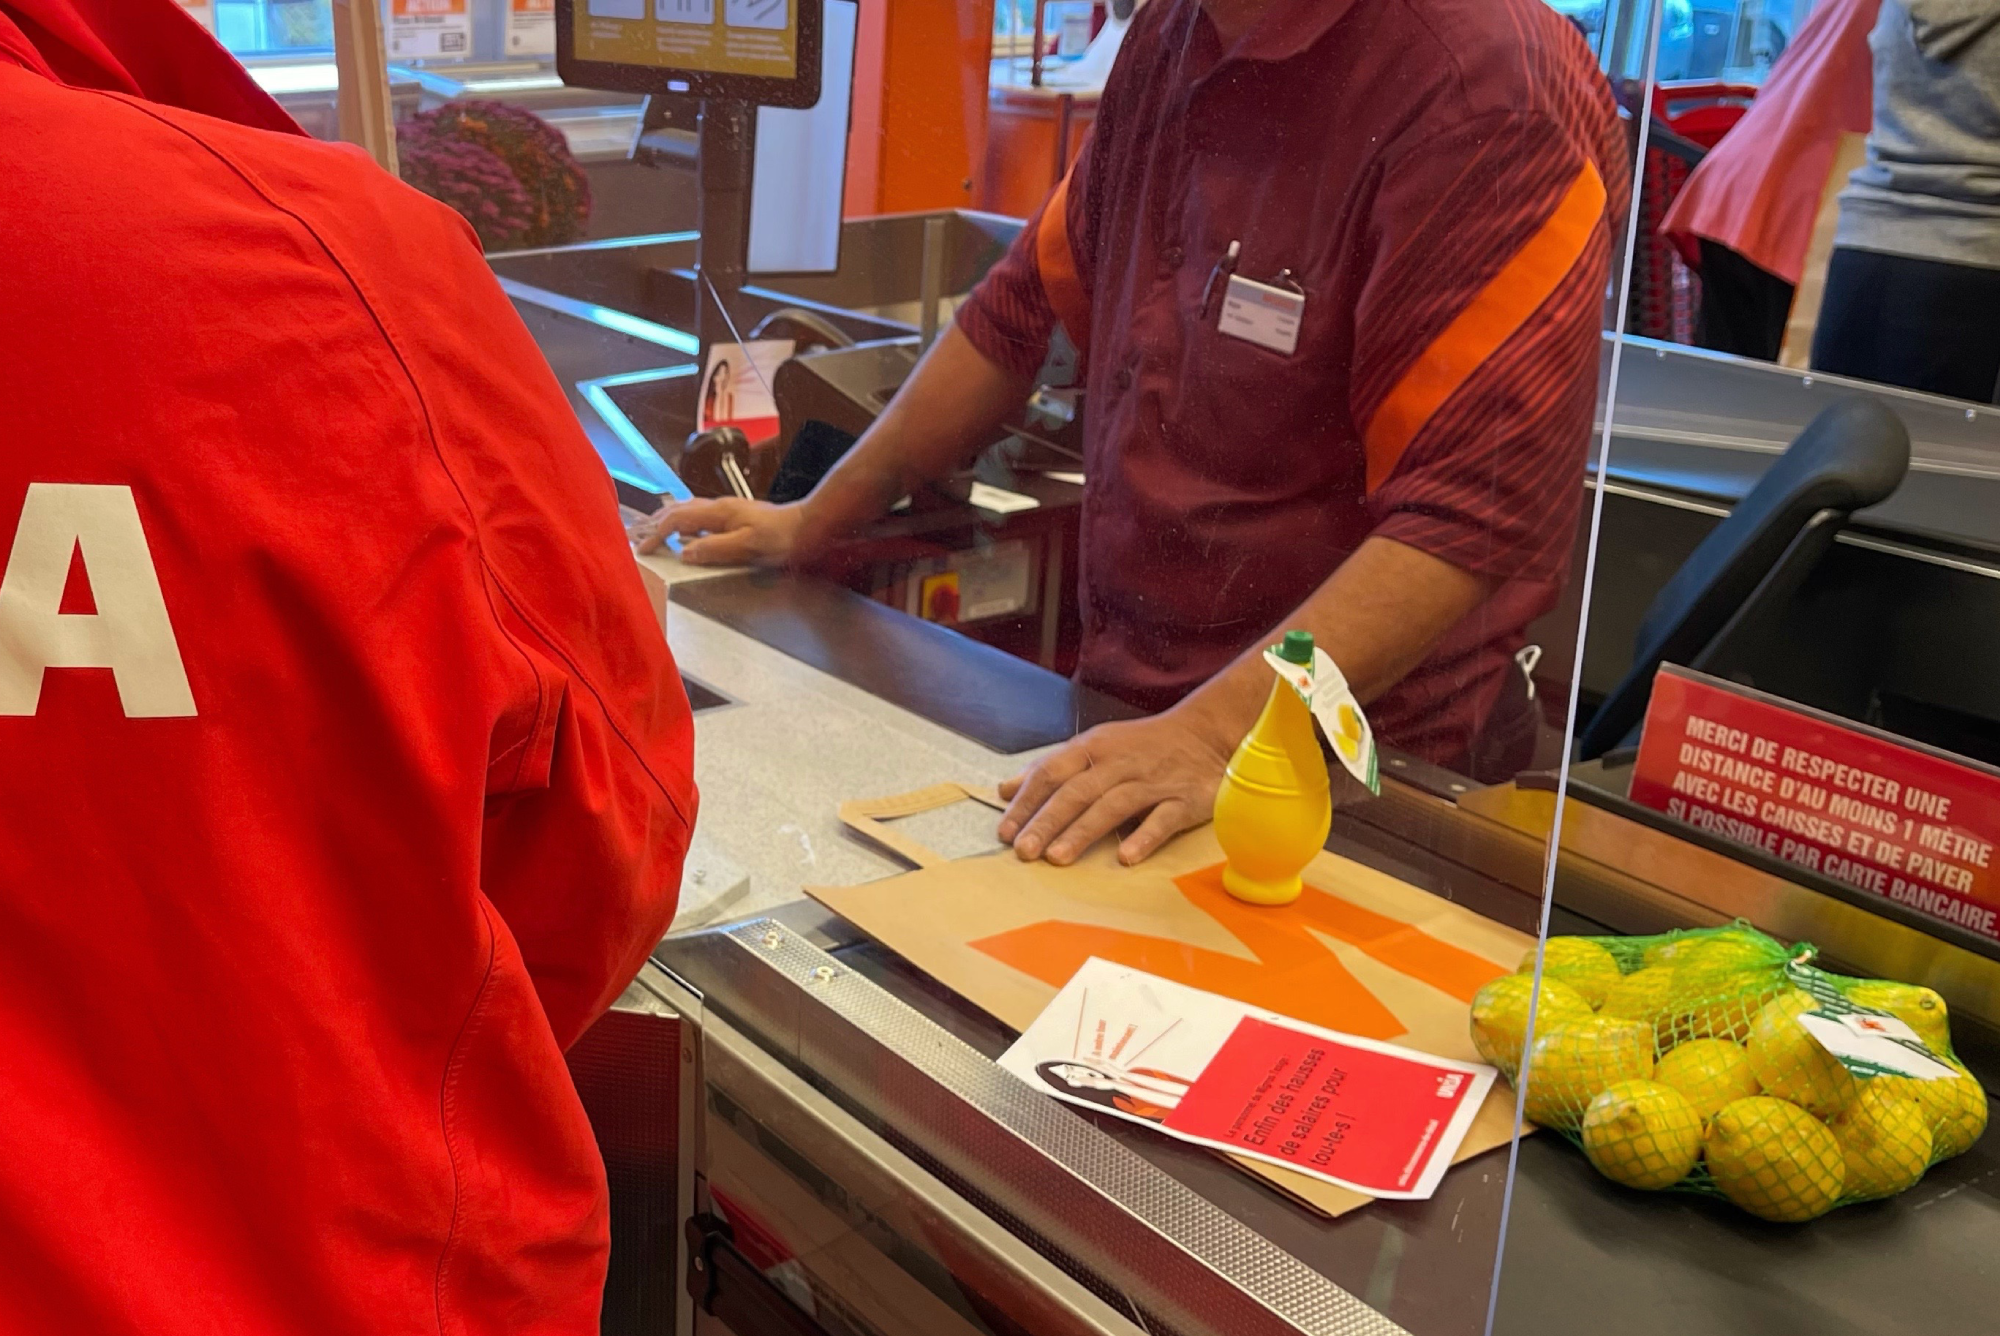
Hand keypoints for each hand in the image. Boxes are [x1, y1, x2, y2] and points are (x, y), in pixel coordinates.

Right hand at [638, 497, 806, 565]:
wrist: (807, 527)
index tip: (644, 549)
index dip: (656, 533)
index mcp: (719, 512)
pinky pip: (700, 515)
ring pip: (687, 510)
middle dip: (654, 522)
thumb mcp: (749, 546)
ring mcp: (727, 509)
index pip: (676, 519)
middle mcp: (719, 507)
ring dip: (667, 520)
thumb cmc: (782, 537)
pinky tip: (686, 532)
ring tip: (653, 530)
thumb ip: (716, 548)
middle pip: (677, 509)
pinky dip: (684, 522)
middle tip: (638, 536)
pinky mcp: (735, 516)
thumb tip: (684, 552)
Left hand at [996, 708, 1234, 866]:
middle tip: (1024, 852)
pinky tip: (1125, 858)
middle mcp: (1120, 762)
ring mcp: (1152, 781)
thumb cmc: (1142, 746)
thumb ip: (1052, 769)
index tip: (1006, 831)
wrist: (1207, 733)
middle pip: (1077, 792)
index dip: (1027, 802)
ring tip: (1057, 858)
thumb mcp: (1095, 747)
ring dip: (1083, 831)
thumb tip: (1005, 790)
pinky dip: (1144, 837)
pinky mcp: (1184, 799)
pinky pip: (1162, 819)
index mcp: (1094, 748)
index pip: (1052, 772)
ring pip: (1113, 805)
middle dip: (1047, 821)